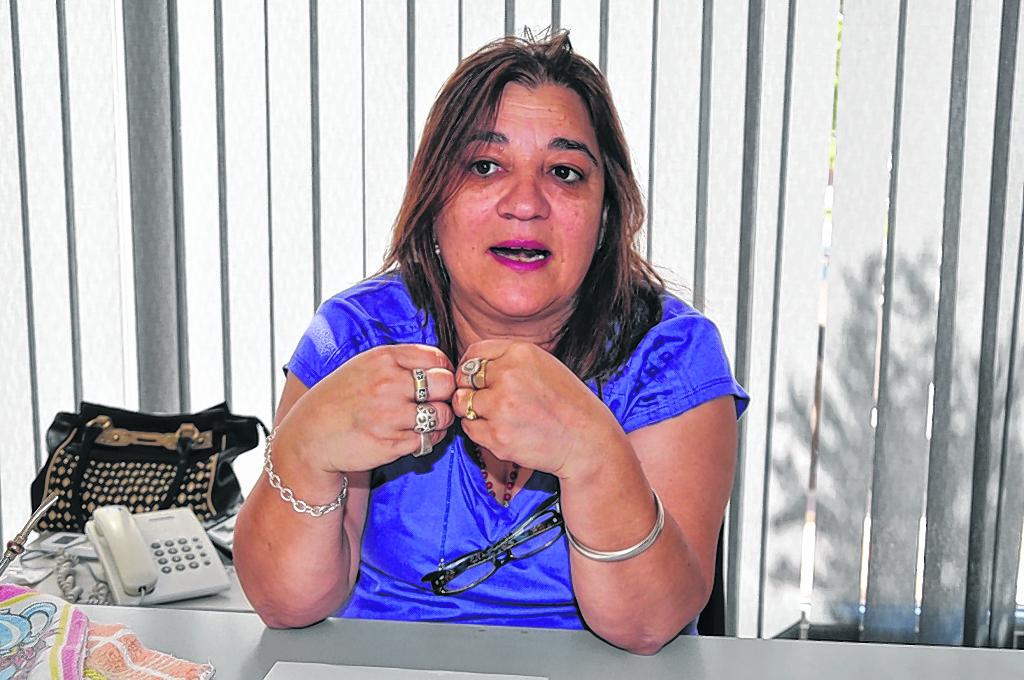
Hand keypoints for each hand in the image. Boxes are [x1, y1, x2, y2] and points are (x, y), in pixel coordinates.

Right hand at [279, 344, 456, 472]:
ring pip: (442, 415)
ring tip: (424, 421)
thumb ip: (401, 361)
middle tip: (435, 402)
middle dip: (445, 394)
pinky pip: (428, 440)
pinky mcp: (391, 444)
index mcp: (384, 359)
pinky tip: (413, 436)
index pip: (437, 358)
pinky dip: (427, 439)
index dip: (444, 371)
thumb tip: (443, 367)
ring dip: (439, 420)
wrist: (311, 436)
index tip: (438, 381)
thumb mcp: (365, 365)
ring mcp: (390, 416)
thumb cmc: (342, 398)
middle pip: (446, 385)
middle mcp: (388, 384)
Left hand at [451, 341, 623, 478]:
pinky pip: (470, 428)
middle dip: (470, 389)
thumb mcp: (543, 364)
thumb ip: (509, 360)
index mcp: (520, 353)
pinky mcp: (497, 435)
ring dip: (473, 410)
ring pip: (463, 403)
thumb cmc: (567, 403)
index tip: (473, 378)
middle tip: (488, 401)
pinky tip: (502, 430)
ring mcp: (500, 406)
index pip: (474, 352)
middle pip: (464, 378)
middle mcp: (508, 375)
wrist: (586, 440)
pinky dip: (480, 430)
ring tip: (497, 416)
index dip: (469, 366)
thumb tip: (471, 365)